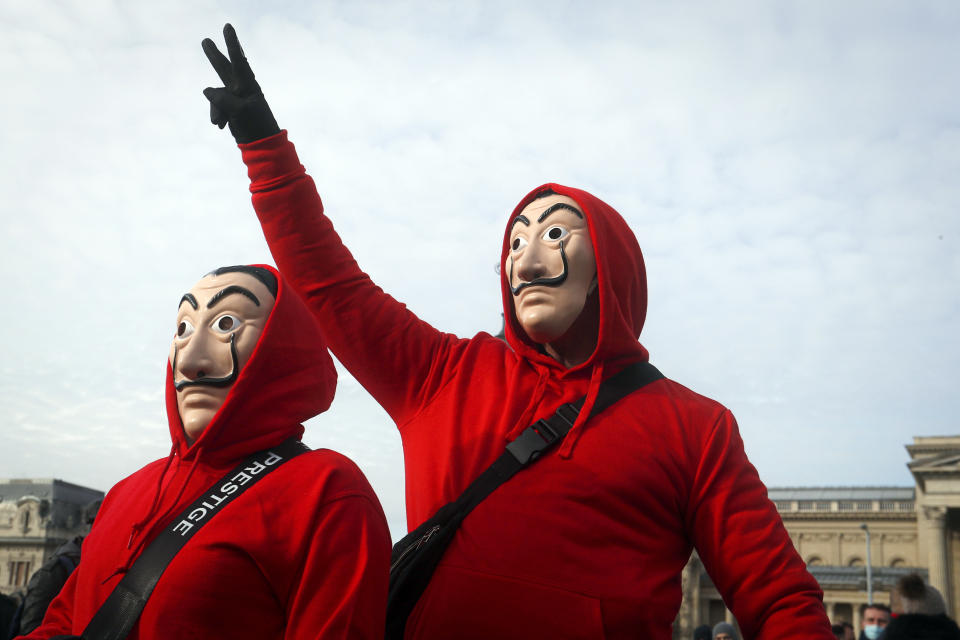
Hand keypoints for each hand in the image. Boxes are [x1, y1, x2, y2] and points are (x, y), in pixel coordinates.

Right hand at [201, 23, 279, 143]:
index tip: (227, 27)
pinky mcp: (229, 108)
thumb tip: (207, 90)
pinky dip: (216, 116)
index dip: (232, 44)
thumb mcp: (239, 111)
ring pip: (216, 95)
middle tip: (205, 40)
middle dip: (214, 56)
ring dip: (215, 109)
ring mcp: (234, 98)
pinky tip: (220, 125)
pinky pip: (216, 107)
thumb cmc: (255, 127)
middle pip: (224, 68)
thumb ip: (222, 98)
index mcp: (248, 86)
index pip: (239, 61)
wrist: (261, 145)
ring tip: (219, 123)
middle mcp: (241, 88)